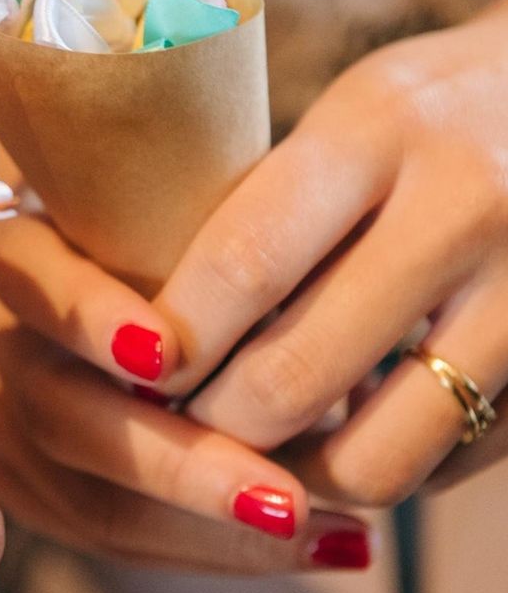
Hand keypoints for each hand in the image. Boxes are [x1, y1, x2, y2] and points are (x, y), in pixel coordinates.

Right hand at [0, 226, 370, 570]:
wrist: (82, 278)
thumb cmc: (152, 237)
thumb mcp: (160, 219)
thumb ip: (196, 246)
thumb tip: (301, 297)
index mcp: (14, 252)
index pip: (33, 281)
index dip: (89, 318)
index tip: (167, 354)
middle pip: (61, 417)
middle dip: (180, 467)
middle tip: (288, 501)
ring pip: (86, 502)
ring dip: (211, 532)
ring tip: (329, 539)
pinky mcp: (20, 483)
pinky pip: (102, 535)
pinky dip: (203, 549)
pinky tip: (297, 548)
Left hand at [152, 6, 507, 503]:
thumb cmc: (433, 115)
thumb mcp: (348, 117)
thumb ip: (268, 208)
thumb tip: (156, 333)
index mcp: (377, 129)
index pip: (242, 263)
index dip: (170, 340)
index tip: (131, 370)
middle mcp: (462, 208)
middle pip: (292, 376)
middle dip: (209, 426)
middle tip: (173, 425)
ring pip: (376, 456)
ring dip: (291, 477)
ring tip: (250, 453)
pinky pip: (446, 463)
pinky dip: (375, 472)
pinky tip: (338, 440)